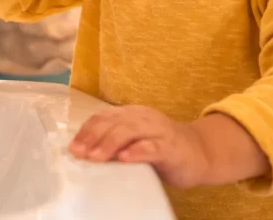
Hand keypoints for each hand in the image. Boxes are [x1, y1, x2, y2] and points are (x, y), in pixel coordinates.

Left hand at [69, 105, 212, 187]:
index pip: (103, 117)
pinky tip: (125, 158)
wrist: (201, 152)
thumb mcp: (135, 141)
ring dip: (110, 143)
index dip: (86, 130)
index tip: (72, 147)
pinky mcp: (171, 147)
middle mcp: (143, 117)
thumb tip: (84, 153)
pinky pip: (153, 146)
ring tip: (95, 157)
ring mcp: (158, 130)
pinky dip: (138, 151)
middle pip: (113, 122)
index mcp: (131, 114)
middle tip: (79, 153)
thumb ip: (115, 142)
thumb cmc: (162, 148)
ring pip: (130, 131)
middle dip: (93, 137)